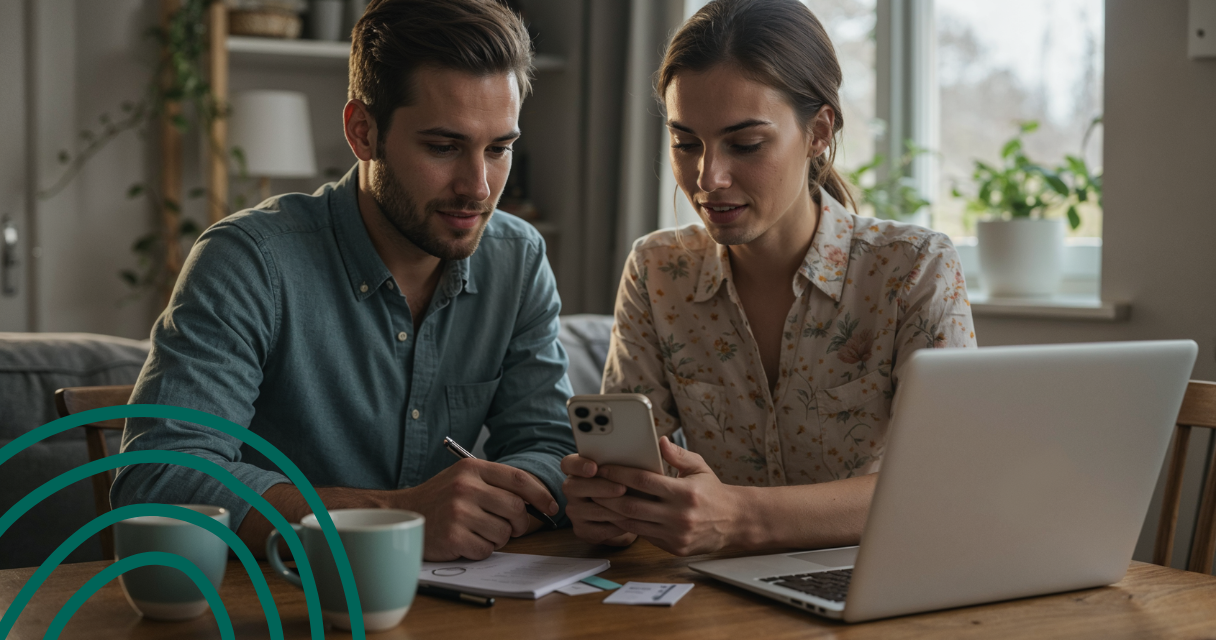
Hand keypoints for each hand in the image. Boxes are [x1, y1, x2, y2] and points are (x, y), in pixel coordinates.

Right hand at [398, 458, 558, 560]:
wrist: (401, 514)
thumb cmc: (440, 499)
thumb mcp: (464, 479)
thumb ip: (496, 483)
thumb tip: (538, 499)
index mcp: (472, 469)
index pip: (519, 478)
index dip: (541, 494)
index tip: (552, 506)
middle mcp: (465, 487)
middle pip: (517, 508)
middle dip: (521, 523)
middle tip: (513, 528)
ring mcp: (458, 512)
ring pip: (504, 532)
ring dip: (499, 538)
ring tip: (481, 532)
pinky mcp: (453, 536)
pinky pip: (486, 549)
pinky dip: (482, 550)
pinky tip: (467, 542)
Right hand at [561, 453, 637, 546]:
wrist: (630, 515)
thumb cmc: (630, 486)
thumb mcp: (630, 471)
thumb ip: (633, 459)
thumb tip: (657, 445)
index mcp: (578, 470)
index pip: (567, 464)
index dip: (578, 465)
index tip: (594, 468)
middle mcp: (572, 489)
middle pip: (573, 486)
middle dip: (599, 487)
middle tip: (622, 488)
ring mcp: (575, 511)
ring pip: (586, 510)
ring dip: (610, 509)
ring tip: (631, 507)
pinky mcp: (583, 530)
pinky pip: (596, 530)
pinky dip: (614, 526)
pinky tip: (629, 522)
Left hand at [591, 437, 740, 556]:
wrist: (735, 522)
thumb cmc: (713, 491)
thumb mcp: (700, 467)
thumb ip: (678, 455)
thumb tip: (659, 441)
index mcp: (685, 492)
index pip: (643, 481)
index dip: (619, 473)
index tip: (602, 467)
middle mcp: (679, 515)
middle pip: (632, 505)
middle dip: (608, 495)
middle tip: (591, 485)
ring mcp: (676, 534)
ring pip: (634, 524)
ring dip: (612, 513)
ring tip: (598, 500)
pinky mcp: (674, 548)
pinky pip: (644, 536)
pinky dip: (628, 526)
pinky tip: (616, 516)